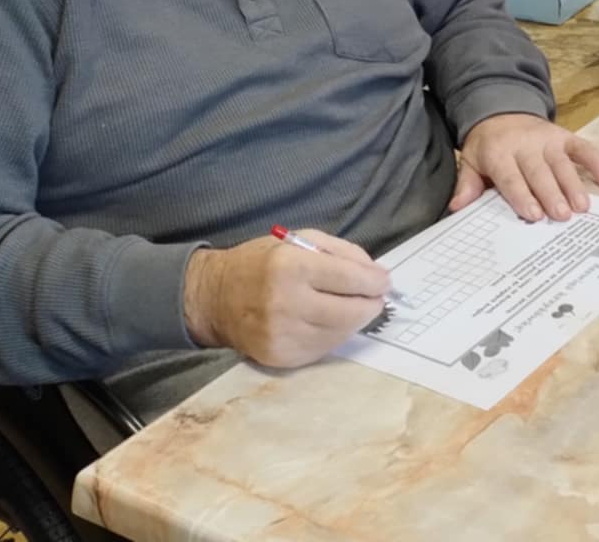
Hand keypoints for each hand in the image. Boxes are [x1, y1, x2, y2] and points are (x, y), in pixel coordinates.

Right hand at [183, 231, 389, 367]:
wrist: (213, 298)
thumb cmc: (261, 263)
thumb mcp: (299, 241)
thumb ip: (342, 252)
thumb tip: (378, 275)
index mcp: (290, 267)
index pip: (349, 279)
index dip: (375, 281)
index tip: (385, 281)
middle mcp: (285, 304)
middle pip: (351, 311)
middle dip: (371, 303)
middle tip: (374, 296)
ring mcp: (282, 335)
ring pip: (342, 333)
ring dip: (354, 320)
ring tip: (350, 305)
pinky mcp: (280, 357)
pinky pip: (324, 348)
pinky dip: (335, 334)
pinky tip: (328, 320)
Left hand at [454, 113, 598, 221]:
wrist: (501, 109)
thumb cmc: (488, 145)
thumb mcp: (470, 161)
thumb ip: (467, 184)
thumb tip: (457, 208)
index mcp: (499, 153)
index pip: (511, 177)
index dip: (522, 195)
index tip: (533, 214)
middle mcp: (525, 145)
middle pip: (539, 172)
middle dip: (551, 193)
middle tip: (562, 215)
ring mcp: (548, 139)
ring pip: (562, 164)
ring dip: (574, 185)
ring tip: (582, 206)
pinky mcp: (565, 136)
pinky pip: (583, 148)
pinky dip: (597, 163)